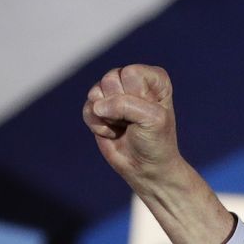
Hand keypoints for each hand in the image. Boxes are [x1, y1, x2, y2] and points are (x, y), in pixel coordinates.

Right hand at [82, 64, 233, 243]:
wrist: (146, 169)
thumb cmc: (156, 142)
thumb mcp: (152, 119)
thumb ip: (125, 104)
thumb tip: (96, 106)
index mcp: (154, 79)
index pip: (130, 73)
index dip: (136, 97)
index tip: (148, 114)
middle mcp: (133, 81)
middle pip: (111, 79)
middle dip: (120, 106)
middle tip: (134, 122)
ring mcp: (114, 94)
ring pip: (96, 92)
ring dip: (108, 116)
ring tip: (124, 126)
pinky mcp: (99, 109)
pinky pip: (87, 108)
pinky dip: (98, 125)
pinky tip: (112, 132)